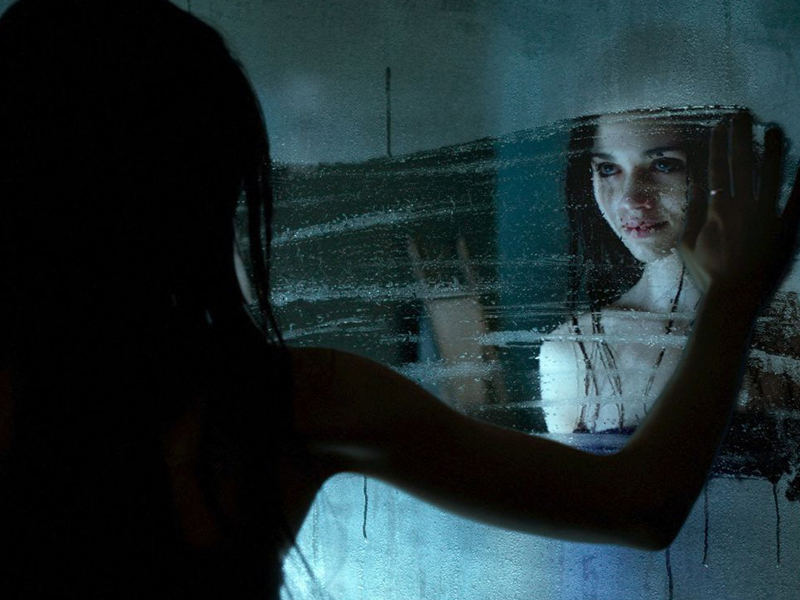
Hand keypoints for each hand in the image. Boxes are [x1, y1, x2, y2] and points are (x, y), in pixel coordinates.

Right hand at [679, 114, 799, 304]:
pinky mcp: (784, 229)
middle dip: (741, 137)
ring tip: (774, 130)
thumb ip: (692, 212)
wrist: (732, 297)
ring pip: (771, 175)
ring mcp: (766, 216)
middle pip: (742, 164)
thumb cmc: (706, 272)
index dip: (718, 145)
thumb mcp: (687, 243)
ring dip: (771, 151)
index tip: (719, 126)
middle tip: (743, 115)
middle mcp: (742, 207)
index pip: (716, 168)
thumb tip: (693, 185)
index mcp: (717, 209)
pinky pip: (795, 202)